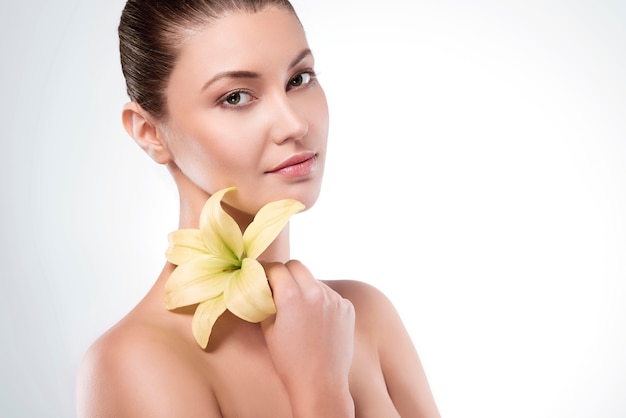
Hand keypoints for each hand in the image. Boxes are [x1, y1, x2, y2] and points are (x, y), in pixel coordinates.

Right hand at [261, 260, 354, 415]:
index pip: (276, 268)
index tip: (262, 276)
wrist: (321, 383)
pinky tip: (316, 320)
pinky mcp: (347, 307)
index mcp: (292, 296)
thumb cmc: (289, 360)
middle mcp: (315, 292)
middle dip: (285, 273)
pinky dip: (320, 300)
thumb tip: (263, 286)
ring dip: (304, 287)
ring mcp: (334, 299)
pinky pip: (329, 294)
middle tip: (279, 286)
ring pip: (314, 280)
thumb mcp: (268, 328)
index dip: (266, 271)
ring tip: (299, 309)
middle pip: (297, 266)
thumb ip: (267, 301)